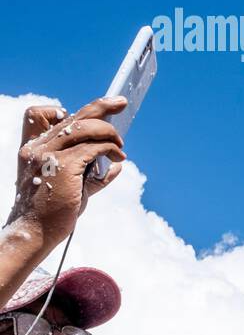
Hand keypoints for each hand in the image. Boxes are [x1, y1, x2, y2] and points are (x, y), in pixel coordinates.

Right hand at [6, 97, 127, 248]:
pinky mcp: (64, 166)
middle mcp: (36, 148)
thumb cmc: (50, 211)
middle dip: (100, 106)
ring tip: (120, 144)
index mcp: (32, 148)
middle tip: (120, 102)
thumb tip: (116, 167)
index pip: (37, 114)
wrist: (35, 232)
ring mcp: (48, 155)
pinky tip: (118, 157)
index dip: (62, 111)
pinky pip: (94, 147)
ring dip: (109, 132)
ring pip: (85, 127)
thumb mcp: (69, 186)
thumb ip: (91, 174)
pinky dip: (111, 148)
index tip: (84, 118)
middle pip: (71, 116)